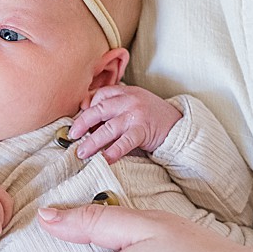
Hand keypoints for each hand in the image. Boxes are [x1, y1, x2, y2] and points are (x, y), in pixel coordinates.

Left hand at [68, 85, 182, 161]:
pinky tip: (104, 160)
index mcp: (127, 91)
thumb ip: (116, 106)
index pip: (101, 95)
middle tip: (72, 135)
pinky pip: (124, 142)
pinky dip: (113, 151)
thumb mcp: (135, 103)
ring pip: (108, 128)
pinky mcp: (143, 130)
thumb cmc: (153, 116)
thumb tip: (87, 118)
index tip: (78, 120)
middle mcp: (130, 100)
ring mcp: (136, 115)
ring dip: (92, 142)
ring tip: (82, 152)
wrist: (180, 125)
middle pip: (99, 109)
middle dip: (82, 123)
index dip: (87, 107)